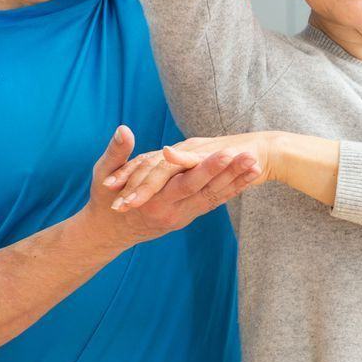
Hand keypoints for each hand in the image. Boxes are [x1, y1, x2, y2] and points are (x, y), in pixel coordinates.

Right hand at [105, 132, 276, 208]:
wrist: (109, 231)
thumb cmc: (103, 199)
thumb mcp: (103, 175)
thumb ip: (116, 154)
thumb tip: (124, 130)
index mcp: (154, 200)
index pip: (186, 183)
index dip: (207, 168)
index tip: (227, 152)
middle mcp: (172, 210)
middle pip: (207, 191)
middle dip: (230, 173)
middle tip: (251, 155)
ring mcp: (183, 215)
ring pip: (214, 198)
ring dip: (237, 182)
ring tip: (258, 164)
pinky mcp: (189, 214)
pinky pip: (214, 202)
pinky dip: (231, 191)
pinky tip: (249, 177)